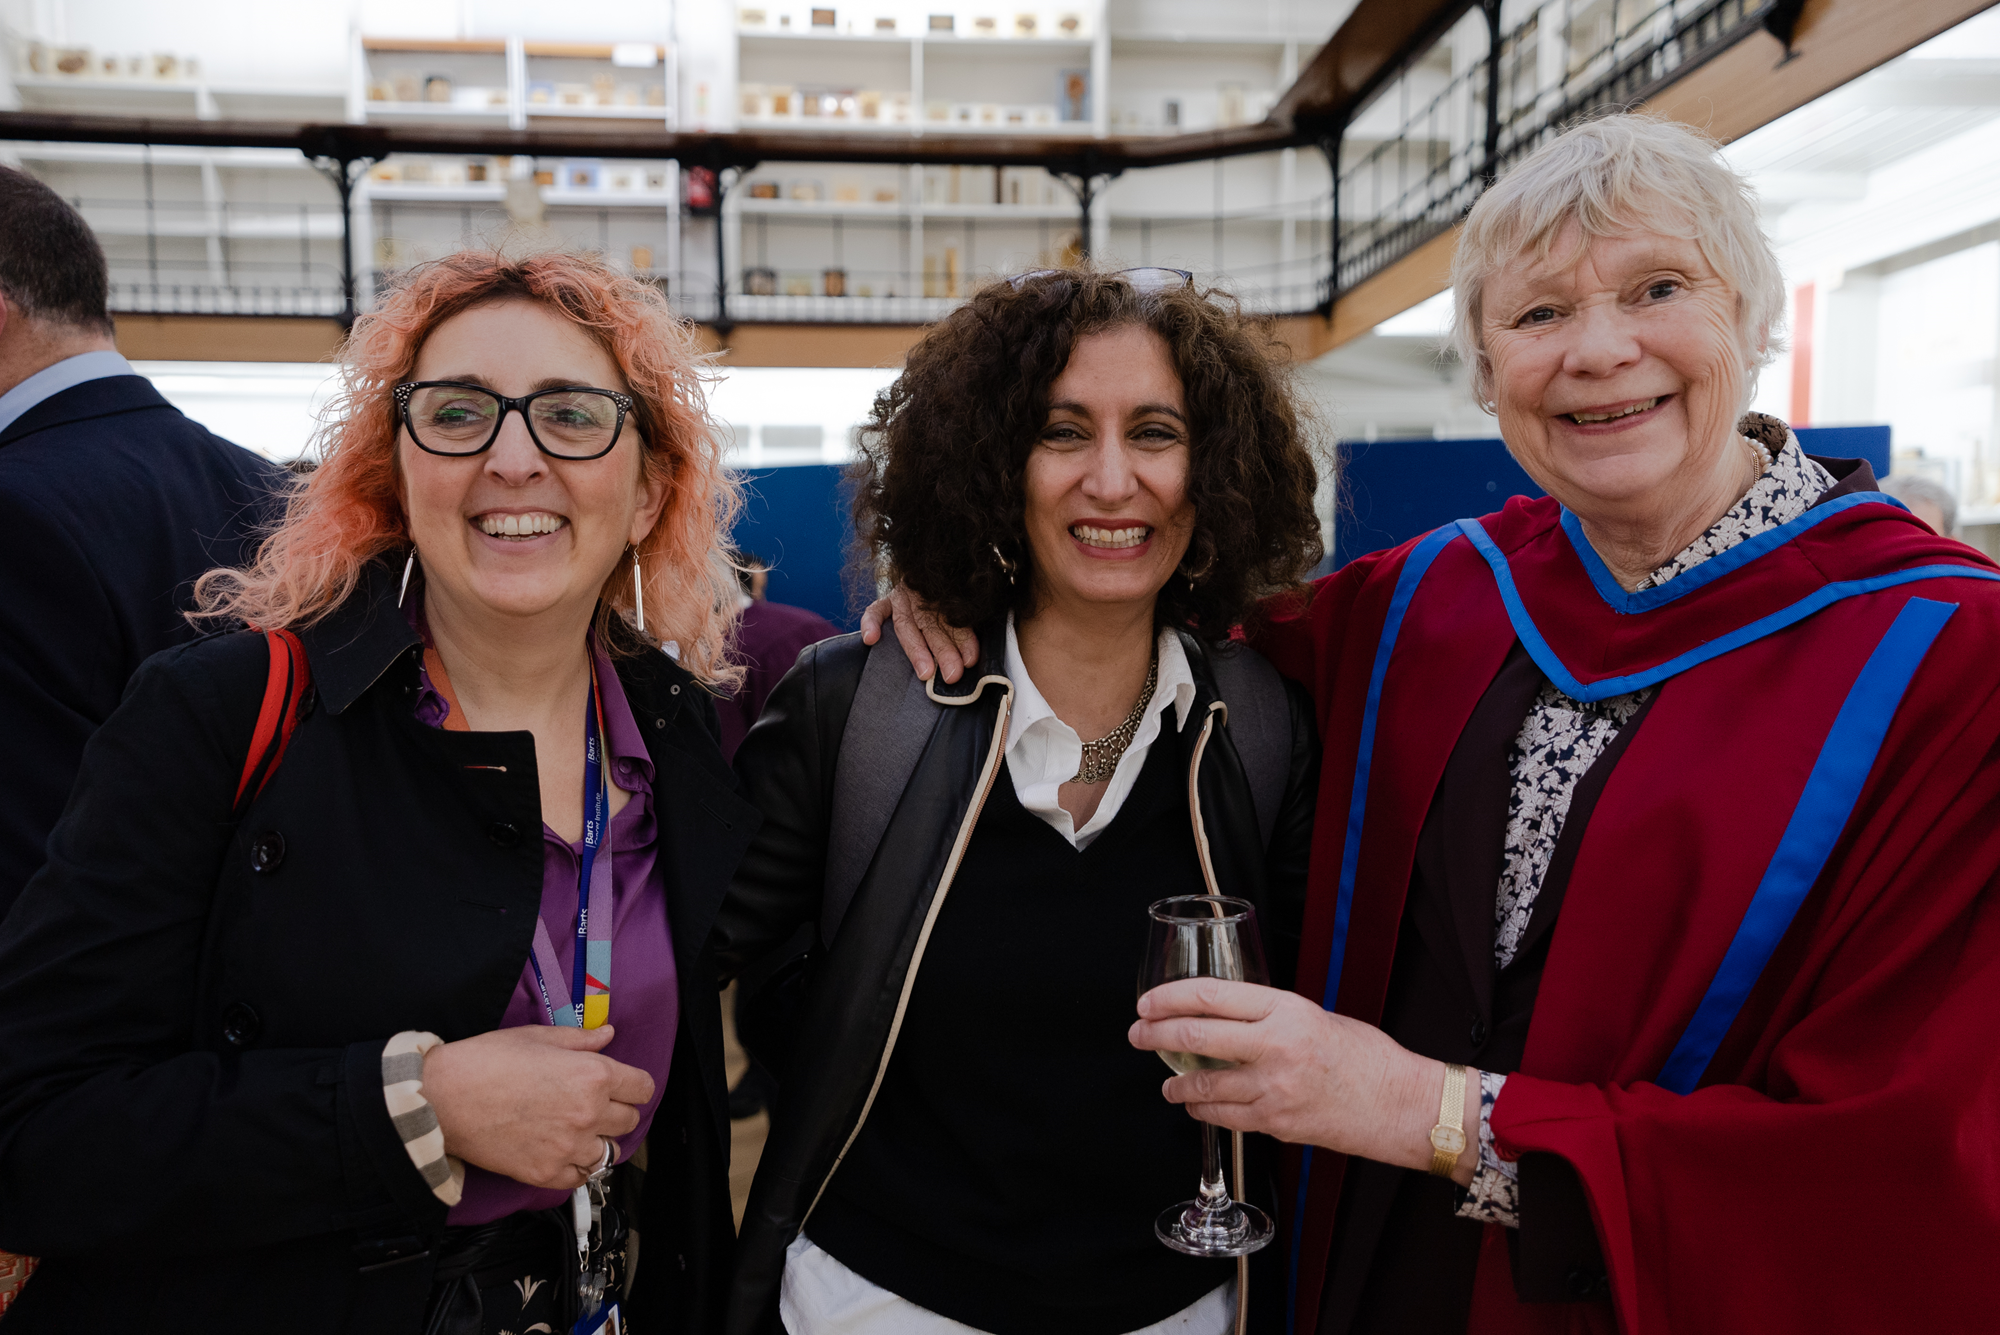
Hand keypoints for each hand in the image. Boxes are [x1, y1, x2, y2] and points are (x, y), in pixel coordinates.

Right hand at [422, 1024, 653, 1189]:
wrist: (442, 1098)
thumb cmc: (487, 1060)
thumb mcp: (538, 1037)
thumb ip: (581, 1040)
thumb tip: (608, 1035)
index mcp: (593, 1075)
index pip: (643, 1088)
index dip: (634, 1085)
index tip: (622, 1086)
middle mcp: (588, 1114)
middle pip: (629, 1121)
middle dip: (617, 1111)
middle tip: (595, 1106)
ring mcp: (568, 1147)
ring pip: (609, 1153)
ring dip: (599, 1142)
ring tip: (578, 1132)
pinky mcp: (545, 1173)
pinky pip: (580, 1179)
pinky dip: (576, 1168)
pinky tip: (561, 1152)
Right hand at [858, 585, 980, 682]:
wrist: (935, 569)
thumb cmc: (953, 597)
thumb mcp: (964, 602)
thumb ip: (967, 622)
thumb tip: (974, 655)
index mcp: (947, 589)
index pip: (954, 614)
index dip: (963, 637)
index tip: (970, 659)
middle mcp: (924, 591)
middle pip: (931, 622)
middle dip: (943, 649)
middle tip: (952, 673)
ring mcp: (903, 595)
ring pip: (907, 623)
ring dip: (917, 649)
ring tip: (925, 671)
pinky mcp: (886, 601)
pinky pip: (875, 611)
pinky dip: (871, 623)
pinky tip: (871, 638)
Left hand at [1130, 979, 1479, 1185]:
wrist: (1403, 1105)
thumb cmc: (1368, 1057)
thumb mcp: (1317, 1017)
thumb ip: (1271, 1016)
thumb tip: (1227, 1017)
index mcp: (1287, 1010)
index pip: (1211, 996)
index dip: (1170, 998)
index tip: (1148, 1002)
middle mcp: (1276, 1046)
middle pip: (1195, 1037)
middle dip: (1155, 1035)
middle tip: (1138, 1035)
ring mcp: (1274, 1089)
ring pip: (1203, 1085)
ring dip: (1176, 1084)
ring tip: (1166, 1083)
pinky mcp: (1277, 1123)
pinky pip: (1225, 1117)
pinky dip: (1203, 1111)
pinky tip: (1196, 1106)